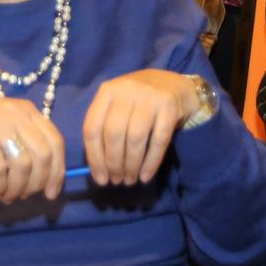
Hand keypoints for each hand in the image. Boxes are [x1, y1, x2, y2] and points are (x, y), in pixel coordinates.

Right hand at [0, 92, 65, 202]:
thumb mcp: (6, 125)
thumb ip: (27, 141)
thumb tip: (50, 177)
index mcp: (28, 111)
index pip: (56, 141)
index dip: (57, 171)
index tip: (51, 193)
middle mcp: (16, 114)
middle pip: (43, 155)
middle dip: (38, 182)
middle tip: (26, 196)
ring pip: (22, 164)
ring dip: (17, 188)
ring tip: (7, 197)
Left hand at [81, 69, 200, 185]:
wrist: (173, 84)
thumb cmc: (138, 101)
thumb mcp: (118, 106)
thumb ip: (105, 130)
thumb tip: (98, 170)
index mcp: (107, 91)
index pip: (92, 127)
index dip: (94, 157)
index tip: (100, 179)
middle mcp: (126, 91)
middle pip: (113, 134)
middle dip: (114, 163)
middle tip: (117, 181)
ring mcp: (149, 97)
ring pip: (136, 138)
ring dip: (131, 165)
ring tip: (130, 180)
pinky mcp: (169, 106)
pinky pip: (159, 140)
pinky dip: (151, 162)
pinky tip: (146, 176)